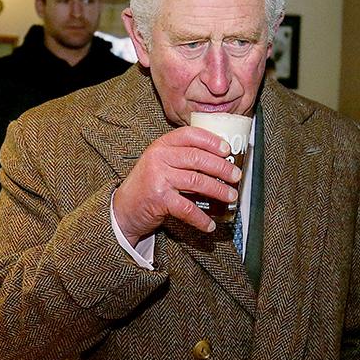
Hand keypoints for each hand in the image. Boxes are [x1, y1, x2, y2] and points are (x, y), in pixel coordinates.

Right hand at [113, 126, 241, 242]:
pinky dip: (201, 218)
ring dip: (218, 190)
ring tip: (231, 196)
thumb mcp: (162, 164)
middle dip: (222, 167)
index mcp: (162, 145)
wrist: (123, 209)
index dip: (212, 140)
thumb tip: (220, 162)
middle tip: (236, 176)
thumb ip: (183, 158)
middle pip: (198, 158)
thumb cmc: (148, 185)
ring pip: (197, 181)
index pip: (190, 135)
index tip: (227, 150)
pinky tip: (210, 224)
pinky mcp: (158, 198)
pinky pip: (187, 208)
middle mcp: (159, 157)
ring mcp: (158, 177)